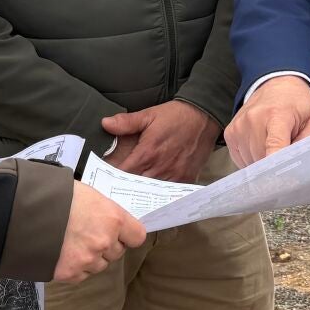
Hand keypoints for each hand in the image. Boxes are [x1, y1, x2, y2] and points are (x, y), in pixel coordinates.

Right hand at [53, 181, 146, 282]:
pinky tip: (62, 253)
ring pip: (99, 265)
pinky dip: (74, 267)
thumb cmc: (58, 196)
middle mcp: (104, 242)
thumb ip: (104, 212)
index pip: (137, 236)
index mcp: (113, 219)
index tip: (120, 233)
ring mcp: (87, 260)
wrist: (25, 212)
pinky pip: (81, 274)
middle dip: (106, 245)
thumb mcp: (89, 195)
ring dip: (91, 258)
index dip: (128, 235)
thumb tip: (110, 221)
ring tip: (72, 243)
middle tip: (88, 234)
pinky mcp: (70, 273)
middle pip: (116, 252)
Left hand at [102, 100, 219, 183]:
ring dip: (143, 193)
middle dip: (126, 189)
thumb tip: (105, 124)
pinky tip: (155, 194)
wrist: (204, 116)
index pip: (123, 174)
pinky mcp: (186, 178)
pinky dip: (161, 194)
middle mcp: (160, 168)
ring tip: (133, 195)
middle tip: (116, 191)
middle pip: (136, 187)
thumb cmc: (176, 116)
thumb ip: (127, 122)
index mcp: (147, 153)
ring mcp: (174, 175)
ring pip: (152, 193)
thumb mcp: (149, 115)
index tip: (105, 181)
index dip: (112, 179)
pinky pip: (170, 193)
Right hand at [225, 75, 309, 167]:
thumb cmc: (297, 104)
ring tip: (275, 146)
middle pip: (262, 161)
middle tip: (287, 153)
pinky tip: (263, 146)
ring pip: (251, 164)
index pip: (273, 148)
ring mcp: (238, 127)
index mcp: (277, 115)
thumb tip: (297, 172)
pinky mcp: (230, 134)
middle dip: (276, 167)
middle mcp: (253, 120)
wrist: (276, 84)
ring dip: (264, 163)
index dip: (278, 170)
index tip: (284, 184)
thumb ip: (306, 146)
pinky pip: (241, 160)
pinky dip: (253, 160)